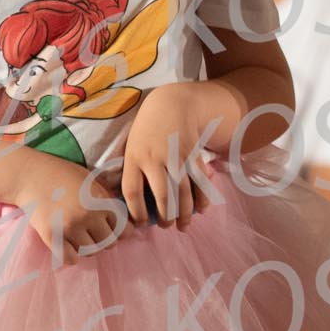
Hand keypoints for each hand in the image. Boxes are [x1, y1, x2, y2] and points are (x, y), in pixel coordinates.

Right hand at [9, 159, 122, 266]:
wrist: (30, 175)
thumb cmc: (63, 175)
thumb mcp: (92, 181)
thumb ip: (108, 201)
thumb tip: (126, 222)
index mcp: (101, 201)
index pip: (124, 230)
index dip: (120, 230)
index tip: (112, 228)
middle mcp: (88, 216)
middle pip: (109, 243)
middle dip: (104, 239)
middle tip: (94, 232)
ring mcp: (69, 228)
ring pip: (91, 252)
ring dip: (88, 247)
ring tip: (79, 236)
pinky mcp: (51, 237)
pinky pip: (70, 259)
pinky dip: (71, 255)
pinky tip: (68, 244)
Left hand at [121, 87, 224, 227]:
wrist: (172, 104)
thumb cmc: (147, 130)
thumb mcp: (131, 146)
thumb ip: (131, 170)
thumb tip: (127, 200)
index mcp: (134, 157)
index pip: (132, 192)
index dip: (137, 213)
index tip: (141, 224)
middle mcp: (155, 158)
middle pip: (162, 195)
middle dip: (166, 216)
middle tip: (166, 226)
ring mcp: (176, 156)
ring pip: (183, 191)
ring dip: (184, 213)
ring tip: (182, 225)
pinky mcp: (193, 154)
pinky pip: (199, 181)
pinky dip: (202, 198)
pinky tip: (201, 210)